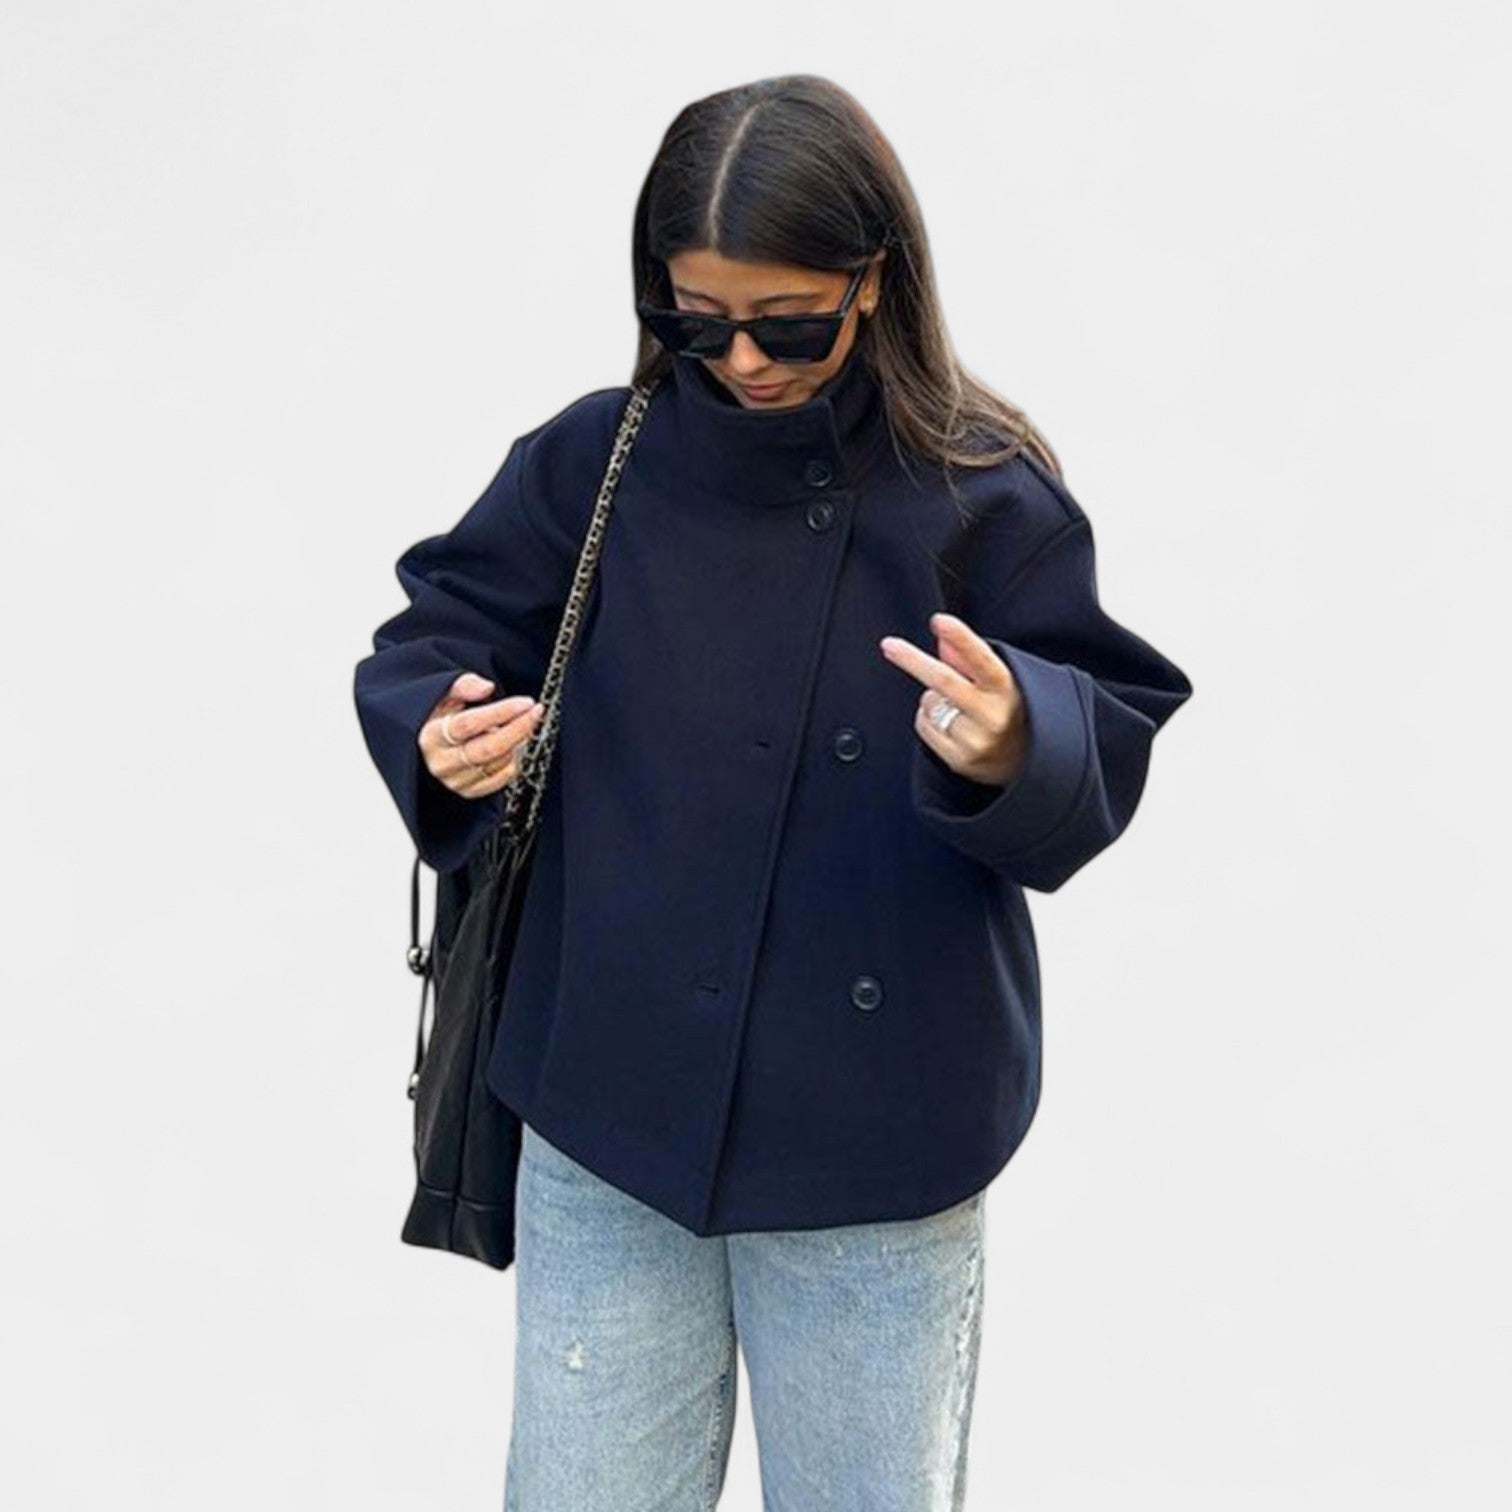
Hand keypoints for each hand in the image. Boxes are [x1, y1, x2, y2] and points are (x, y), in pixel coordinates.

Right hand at [418, 671, 543, 799]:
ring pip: (499, 762)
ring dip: (517, 742)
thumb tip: (486, 688)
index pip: (469, 724)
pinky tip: (514, 744)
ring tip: (520, 724)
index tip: (525, 703)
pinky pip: (503, 778)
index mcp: (431, 736)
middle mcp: (442, 762)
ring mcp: (456, 780)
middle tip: (536, 712)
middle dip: (519, 728)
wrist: (433, 746)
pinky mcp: (470, 791)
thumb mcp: (444, 694)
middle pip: (489, 748)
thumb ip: (464, 686)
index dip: (501, 712)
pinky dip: (515, 760)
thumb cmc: (441, 717)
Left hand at [880, 612, 1028, 785]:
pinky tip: (949, 726)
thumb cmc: (1004, 708)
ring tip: (955, 708)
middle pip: (944, 681)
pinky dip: (927, 720)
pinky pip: (923, 726)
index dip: (960, 638)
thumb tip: (943, 640)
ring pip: (929, 703)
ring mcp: (976, 740)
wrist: (1022, 760)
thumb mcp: (996, 681)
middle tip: (888, 645)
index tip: (939, 620)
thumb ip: (968, 659)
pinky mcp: (959, 759)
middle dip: (912, 660)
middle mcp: (993, 715)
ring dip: (932, 699)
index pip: (981, 660)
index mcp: (1005, 689)